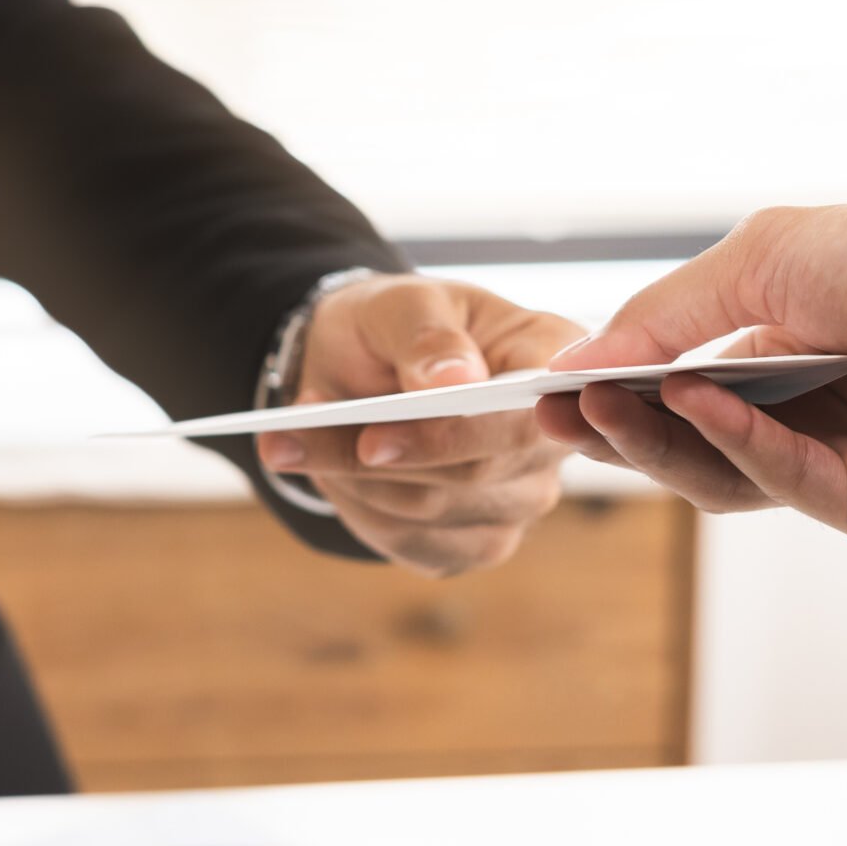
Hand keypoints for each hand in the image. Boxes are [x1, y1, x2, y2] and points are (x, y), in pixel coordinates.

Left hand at [258, 275, 577, 573]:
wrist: (365, 369)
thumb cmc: (397, 326)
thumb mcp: (400, 303)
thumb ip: (427, 334)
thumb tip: (456, 380)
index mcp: (554, 360)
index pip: (531, 412)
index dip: (461, 430)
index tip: (375, 436)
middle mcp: (550, 439)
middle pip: (479, 473)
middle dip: (380, 458)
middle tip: (298, 427)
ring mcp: (520, 498)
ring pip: (434, 512)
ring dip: (353, 478)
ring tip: (292, 435)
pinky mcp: (474, 540)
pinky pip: (412, 543)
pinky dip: (357, 508)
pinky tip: (326, 470)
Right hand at [536, 168, 846, 554]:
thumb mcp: (774, 260)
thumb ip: (670, 315)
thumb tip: (575, 358)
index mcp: (783, 351)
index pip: (670, 384)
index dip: (607, 384)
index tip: (541, 382)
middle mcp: (807, 416)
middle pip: (684, 441)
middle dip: (615, 425)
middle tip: (548, 412)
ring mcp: (841, 469)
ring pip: (723, 475)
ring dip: (661, 441)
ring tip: (604, 404)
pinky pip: (787, 483)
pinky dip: (738, 444)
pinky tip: (701, 404)